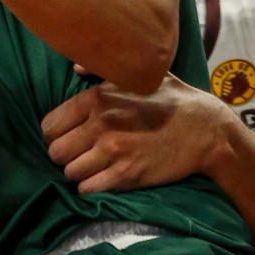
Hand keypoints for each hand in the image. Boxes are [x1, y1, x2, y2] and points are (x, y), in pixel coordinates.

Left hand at [41, 75, 225, 192]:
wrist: (206, 129)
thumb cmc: (172, 100)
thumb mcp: (139, 76)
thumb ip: (101, 70)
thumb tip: (74, 66)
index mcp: (96, 98)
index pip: (49, 125)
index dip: (56, 134)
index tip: (69, 137)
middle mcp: (100, 123)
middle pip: (55, 152)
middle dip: (65, 155)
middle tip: (81, 154)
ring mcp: (113, 150)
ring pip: (70, 172)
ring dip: (79, 172)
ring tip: (94, 166)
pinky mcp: (127, 174)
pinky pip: (88, 189)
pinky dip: (91, 187)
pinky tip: (104, 178)